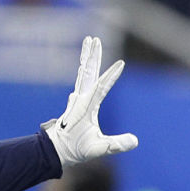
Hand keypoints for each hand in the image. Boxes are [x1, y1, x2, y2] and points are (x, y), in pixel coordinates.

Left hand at [42, 36, 137, 167]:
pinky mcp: (76, 103)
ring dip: (87, 58)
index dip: (111, 76)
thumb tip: (134, 141)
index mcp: (86, 107)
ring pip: (83, 74)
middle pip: (87, 73)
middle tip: (94, 39)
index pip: (101, 87)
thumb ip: (115, 145)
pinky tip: (85, 70)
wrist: (54, 151)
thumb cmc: (76, 150)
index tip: (120, 64)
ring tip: (90, 43)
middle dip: (92, 56)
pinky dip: (85, 72)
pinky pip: (82, 82)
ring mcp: (77, 100)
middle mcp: (80, 99)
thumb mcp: (97, 149)